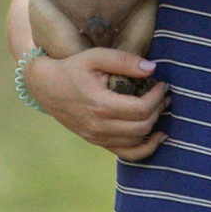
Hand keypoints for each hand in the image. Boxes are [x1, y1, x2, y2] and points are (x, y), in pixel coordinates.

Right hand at [29, 44, 168, 161]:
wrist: (45, 86)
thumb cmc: (71, 68)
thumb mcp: (96, 57)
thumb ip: (124, 61)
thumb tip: (152, 69)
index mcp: (100, 105)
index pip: (141, 108)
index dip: (157, 96)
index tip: (162, 84)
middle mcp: (99, 126)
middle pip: (142, 126)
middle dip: (159, 109)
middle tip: (164, 95)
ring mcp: (97, 138)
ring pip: (137, 142)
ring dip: (154, 126)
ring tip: (161, 109)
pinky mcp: (96, 142)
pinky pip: (126, 154)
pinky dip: (145, 148)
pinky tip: (157, 136)